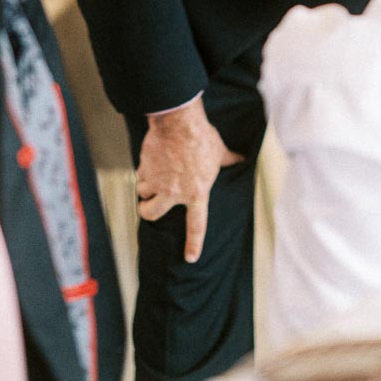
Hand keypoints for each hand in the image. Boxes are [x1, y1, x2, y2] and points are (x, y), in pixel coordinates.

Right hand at [135, 97, 242, 262]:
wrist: (179, 121)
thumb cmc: (201, 136)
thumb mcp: (219, 151)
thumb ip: (229, 159)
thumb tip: (241, 158)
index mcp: (197, 192)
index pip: (196, 225)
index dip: (193, 243)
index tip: (190, 258)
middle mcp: (175, 193)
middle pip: (152, 215)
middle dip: (147, 212)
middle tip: (148, 206)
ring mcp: (158, 182)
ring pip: (143, 194)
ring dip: (145, 187)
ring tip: (152, 175)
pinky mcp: (145, 169)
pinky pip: (139, 176)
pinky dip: (143, 171)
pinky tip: (150, 161)